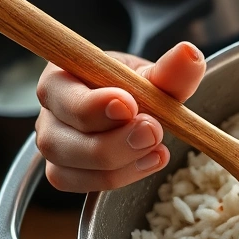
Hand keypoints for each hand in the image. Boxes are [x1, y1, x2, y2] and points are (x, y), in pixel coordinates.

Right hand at [34, 42, 204, 191]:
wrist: (136, 108)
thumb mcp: (155, 76)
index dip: (92, 105)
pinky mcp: (64, 173)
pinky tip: (149, 162)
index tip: (130, 105)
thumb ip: (171, 70)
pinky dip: (122, 177)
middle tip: (154, 131)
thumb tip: (189, 53)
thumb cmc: (136, 87)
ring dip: (121, 163)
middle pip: (61, 139)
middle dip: (114, 141)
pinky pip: (84, 185)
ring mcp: (54, 146)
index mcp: (60, 77)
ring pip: (70, 168)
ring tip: (158, 149)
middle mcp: (48, 113)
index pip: (60, 94)